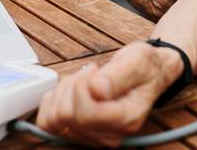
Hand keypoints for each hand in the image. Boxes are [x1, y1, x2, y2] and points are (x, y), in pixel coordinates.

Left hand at [35, 42, 182, 146]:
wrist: (149, 74)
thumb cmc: (144, 67)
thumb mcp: (137, 61)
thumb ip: (118, 76)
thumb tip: (96, 89)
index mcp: (126, 119)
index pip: (86, 114)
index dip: (81, 86)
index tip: (95, 69)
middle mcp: (109, 134)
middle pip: (66, 116)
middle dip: (72, 85)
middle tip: (91, 73)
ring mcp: (92, 136)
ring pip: (54, 118)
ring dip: (63, 92)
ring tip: (84, 80)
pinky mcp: (79, 131)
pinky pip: (48, 122)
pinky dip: (53, 100)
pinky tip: (69, 89)